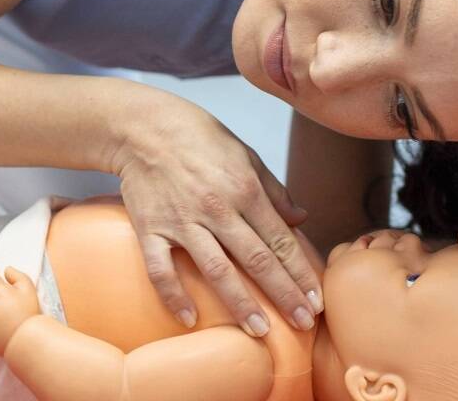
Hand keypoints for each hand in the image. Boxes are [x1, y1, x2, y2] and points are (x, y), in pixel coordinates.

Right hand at [112, 102, 322, 336]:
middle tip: (303, 323)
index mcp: (245, 188)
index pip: (280, 240)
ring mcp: (182, 221)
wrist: (142, 127)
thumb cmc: (198, 137)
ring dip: (240, 302)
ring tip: (259, 330)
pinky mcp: (150, 228)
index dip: (300, 273)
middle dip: (283, 294)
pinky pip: (161, 269)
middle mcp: (217, 208)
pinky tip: (189, 319)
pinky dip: (174, 295)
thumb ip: (274, 189)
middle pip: (256, 259)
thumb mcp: (245, 154)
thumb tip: (301, 218)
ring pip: (216, 269)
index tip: (316, 300)